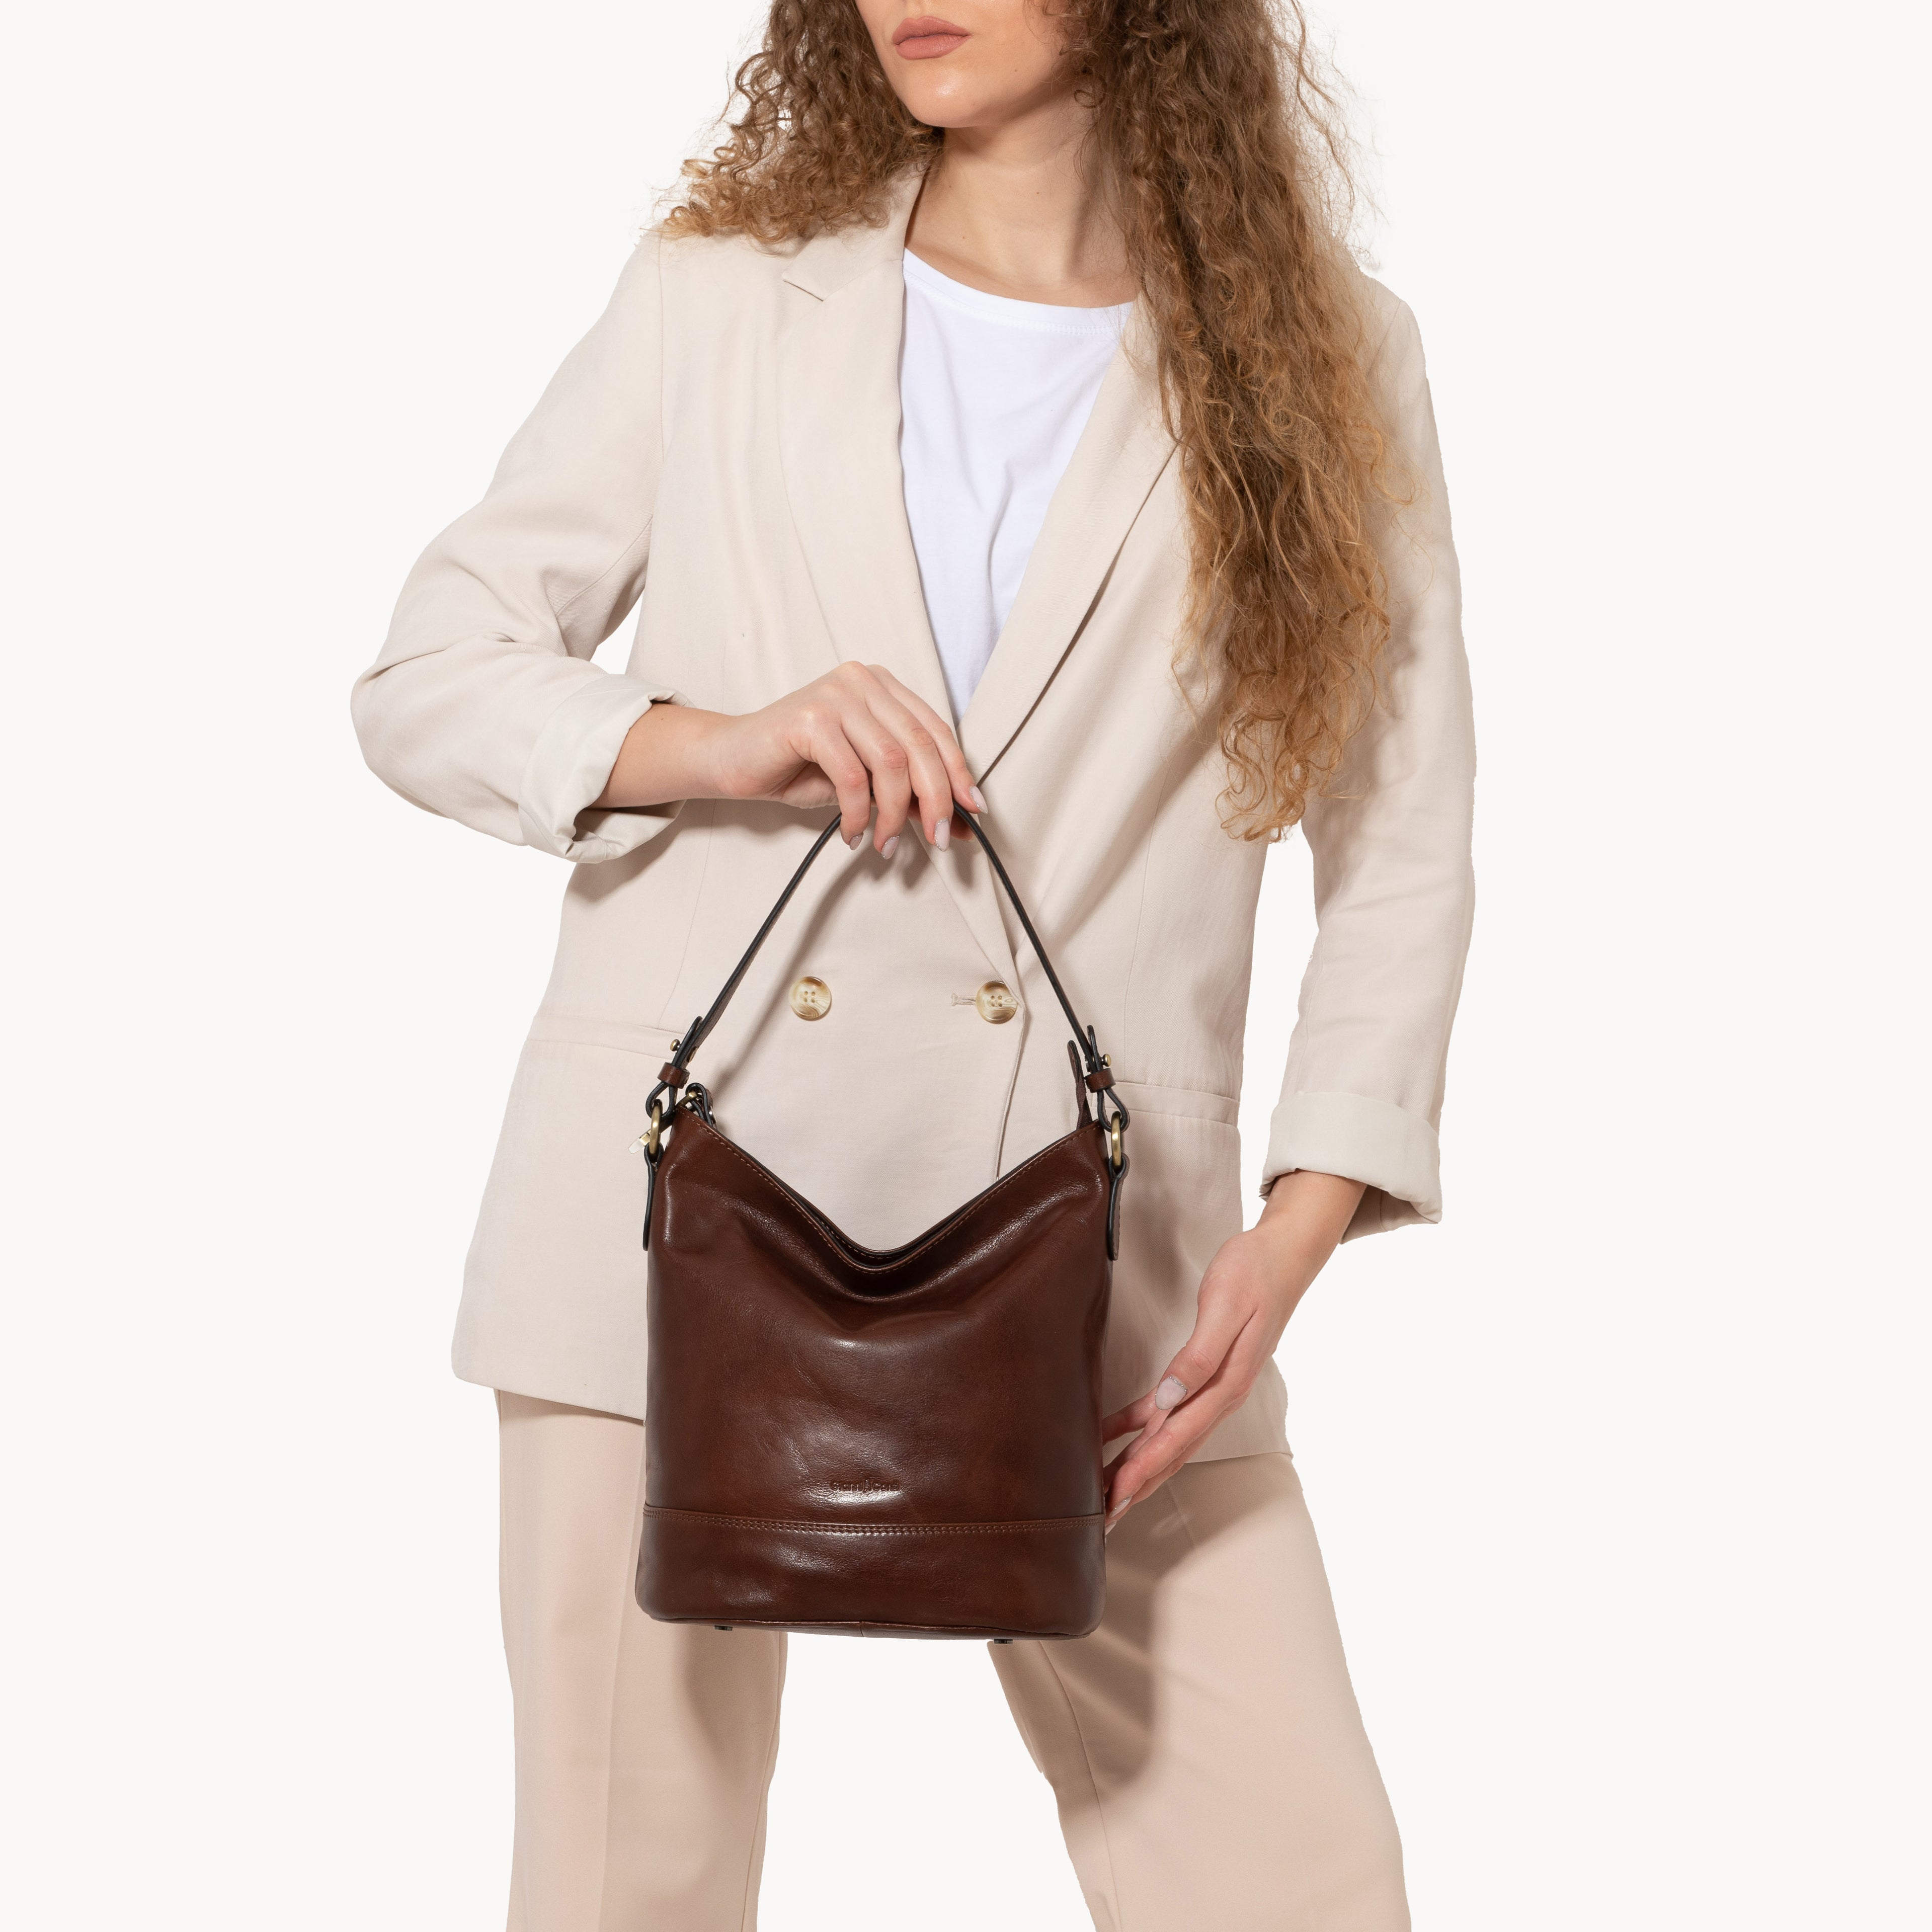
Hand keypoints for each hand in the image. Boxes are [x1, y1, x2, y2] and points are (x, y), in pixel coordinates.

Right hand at [595, 662, 983, 852]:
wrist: (731, 760)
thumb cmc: (799, 768)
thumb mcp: (865, 781)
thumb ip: (908, 791)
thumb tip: (961, 824)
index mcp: (881, 686)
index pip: (935, 730)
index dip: (958, 773)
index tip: (973, 813)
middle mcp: (861, 681)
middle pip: (919, 745)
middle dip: (936, 799)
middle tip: (937, 840)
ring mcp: (835, 694)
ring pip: (890, 761)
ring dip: (894, 814)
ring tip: (884, 846)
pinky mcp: (809, 717)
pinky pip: (852, 775)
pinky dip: (859, 813)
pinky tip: (852, 833)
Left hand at [1099, 1170, 1366, 1527]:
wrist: (1283, 1256)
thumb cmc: (1254, 1274)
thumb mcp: (1225, 1308)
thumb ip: (1198, 1356)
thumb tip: (1169, 1399)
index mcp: (1224, 1385)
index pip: (1176, 1438)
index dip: (1144, 1469)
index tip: (1117, 1496)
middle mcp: (1219, 1396)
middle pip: (1171, 1451)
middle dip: (1137, 1485)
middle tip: (1103, 1519)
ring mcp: (1214, 1389)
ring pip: (1169, 1440)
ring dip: (1137, 1467)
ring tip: (1106, 1493)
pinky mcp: (1205, 1374)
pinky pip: (1167, 1411)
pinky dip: (1138, 1427)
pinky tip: (1111, 1436)